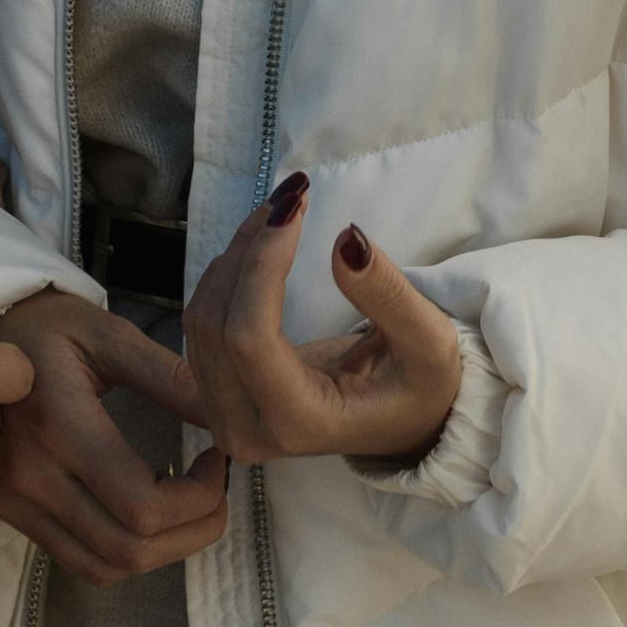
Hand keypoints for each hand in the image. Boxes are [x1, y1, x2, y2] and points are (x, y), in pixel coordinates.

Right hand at [0, 290, 230, 584]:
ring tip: (187, 506)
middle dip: (193, 530)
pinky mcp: (8, 510)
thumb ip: (169, 378)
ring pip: (106, 567)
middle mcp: (29, 476)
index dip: (200, 498)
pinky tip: (144, 511)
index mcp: (57, 425)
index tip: (218, 459)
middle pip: (130, 549)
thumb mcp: (109, 335)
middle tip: (216, 490)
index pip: (143, 506)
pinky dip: (124, 553)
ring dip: (162, 550)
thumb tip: (228, 420)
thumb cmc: (47, 326)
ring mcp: (14, 500)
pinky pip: (79, 561)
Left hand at [181, 173, 461, 467]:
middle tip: (293, 197)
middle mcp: (249, 430)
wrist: (399, 422)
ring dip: (235, 253)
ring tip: (282, 213)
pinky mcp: (215, 397)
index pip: (251, 338)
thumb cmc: (417, 385)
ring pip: (200, 319)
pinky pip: (197, 328)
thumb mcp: (428, 343)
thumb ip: (388, 295)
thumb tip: (344, 241)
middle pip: (215, 324)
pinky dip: (222, 275)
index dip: (260, 265)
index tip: (295, 207)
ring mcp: (223, 418)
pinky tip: (253, 241)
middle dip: (247, 248)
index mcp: (300, 423)